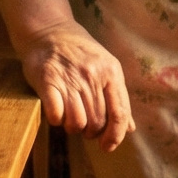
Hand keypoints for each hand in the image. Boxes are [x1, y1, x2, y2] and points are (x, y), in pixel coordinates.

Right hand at [17, 20, 132, 149]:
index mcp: (112, 72)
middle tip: (85, 127)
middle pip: (98, 122)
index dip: (115, 136)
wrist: (49, 31)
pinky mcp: (47, 81)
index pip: (120, 113)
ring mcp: (70, 78)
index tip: (109, 146)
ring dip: (74, 128)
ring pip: (78, 123)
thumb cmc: (80, 53)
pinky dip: (57, 120)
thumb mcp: (106, 68)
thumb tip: (129, 128)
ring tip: (71, 119)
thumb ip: (118, 97)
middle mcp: (92, 75)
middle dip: (92, 132)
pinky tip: (57, 113)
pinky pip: (56, 115)